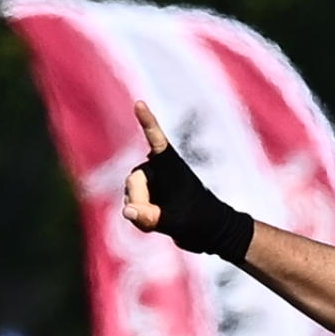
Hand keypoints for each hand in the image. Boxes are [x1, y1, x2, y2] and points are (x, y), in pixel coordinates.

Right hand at [124, 103, 254, 259]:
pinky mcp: (146, 194)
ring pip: (131, 195)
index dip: (147, 122)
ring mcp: (150, 181)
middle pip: (134, 181)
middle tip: (153, 218)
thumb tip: (127, 212)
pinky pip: (132, 204)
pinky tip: (151, 223)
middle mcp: (157, 168)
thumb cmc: (199, 221)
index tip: (140, 104)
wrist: (207, 231)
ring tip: (163, 220)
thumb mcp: (176, 222)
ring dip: (141, 212)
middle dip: (139, 200)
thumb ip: (152, 217)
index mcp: (171, 164)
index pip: (156, 140)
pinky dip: (139, 216)